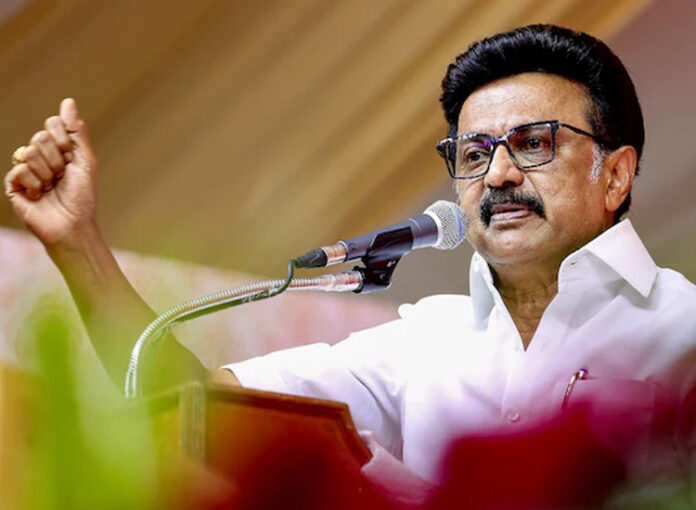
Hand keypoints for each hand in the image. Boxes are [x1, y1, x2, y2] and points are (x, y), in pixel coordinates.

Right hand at [5, 98, 97, 245]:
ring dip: (46, 173)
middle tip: (62, 177)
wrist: (72, 225)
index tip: (72, 157)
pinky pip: (19, 170)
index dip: (63, 140)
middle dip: (57, 159)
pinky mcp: (14, 185)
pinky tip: (39, 195)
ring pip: (29, 152)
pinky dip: (34, 183)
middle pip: (40, 137)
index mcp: (58, 149)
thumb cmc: (82, 196)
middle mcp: (41, 157)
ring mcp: (26, 170)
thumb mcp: (85, 161)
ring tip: (51, 187)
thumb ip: (76, 131)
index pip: (52, 124)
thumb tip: (68, 101)